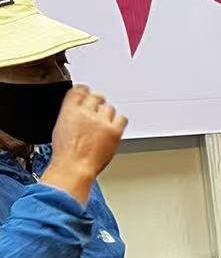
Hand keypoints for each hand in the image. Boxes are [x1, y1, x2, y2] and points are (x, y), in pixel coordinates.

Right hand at [41, 86, 126, 203]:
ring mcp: (101, 121)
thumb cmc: (66, 155)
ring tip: (103, 125)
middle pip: (97, 97)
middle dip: (98, 103)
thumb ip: (71, 115)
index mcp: (69, 110)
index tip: (88, 93)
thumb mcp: (60, 128)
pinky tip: (115, 127)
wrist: (74, 167)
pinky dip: (119, 122)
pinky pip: (122, 119)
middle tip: (98, 111)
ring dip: (107, 114)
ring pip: (110, 108)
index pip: (79, 91)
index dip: (85, 91)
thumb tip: (80, 111)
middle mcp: (86, 112)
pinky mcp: (114, 130)